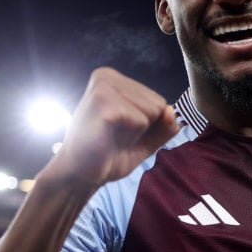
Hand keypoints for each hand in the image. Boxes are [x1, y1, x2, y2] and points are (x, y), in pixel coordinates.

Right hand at [51, 67, 180, 187]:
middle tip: (114, 137)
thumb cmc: (109, 155)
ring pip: (152, 111)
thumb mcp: (144, 140)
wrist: (79, 175)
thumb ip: (163, 127)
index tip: (121, 132)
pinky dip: (129, 137)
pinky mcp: (102, 101)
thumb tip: (172, 111)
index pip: (159, 101)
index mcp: (114, 79)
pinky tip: (106, 138)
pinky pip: (141, 120)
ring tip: (110, 137)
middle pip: (158, 105)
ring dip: (135, 133)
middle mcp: (107, 76)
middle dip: (142, 129)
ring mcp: (103, 86)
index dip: (146, 126)